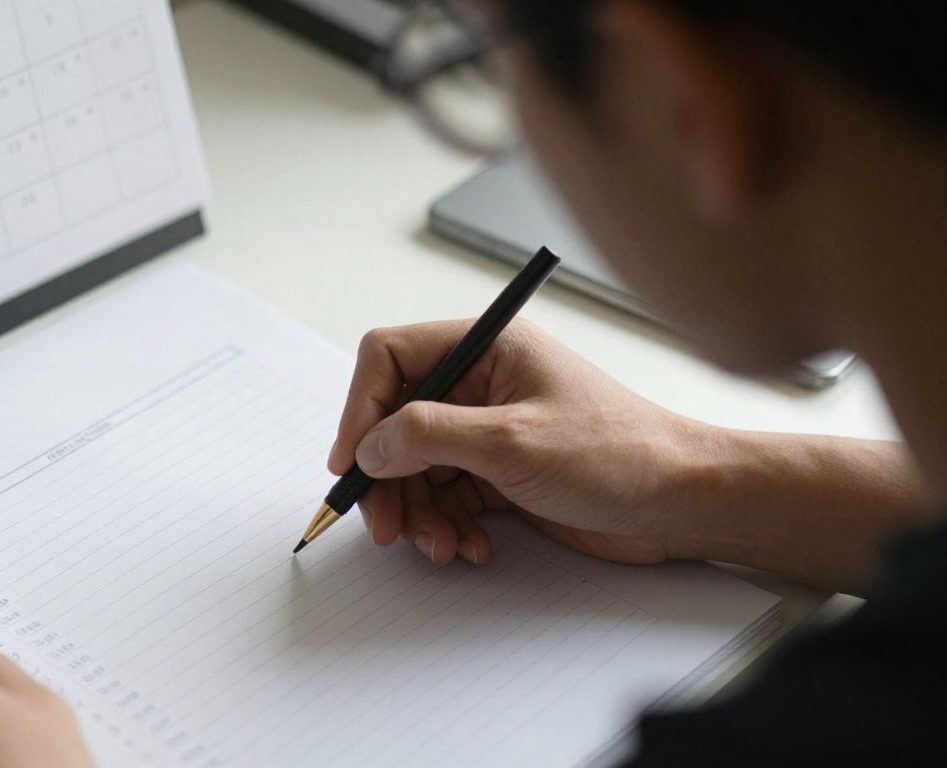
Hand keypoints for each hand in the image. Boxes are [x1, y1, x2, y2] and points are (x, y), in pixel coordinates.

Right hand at [330, 319, 708, 565]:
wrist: (682, 503)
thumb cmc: (619, 453)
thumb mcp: (512, 442)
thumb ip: (428, 436)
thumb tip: (369, 445)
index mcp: (485, 347)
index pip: (390, 358)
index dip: (360, 408)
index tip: (351, 461)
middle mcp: (480, 383)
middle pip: (394, 422)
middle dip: (386, 478)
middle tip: (385, 527)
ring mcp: (487, 430)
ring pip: (414, 467)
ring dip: (417, 512)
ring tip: (441, 546)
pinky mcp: (498, 473)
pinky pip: (444, 497)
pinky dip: (446, 525)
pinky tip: (470, 546)